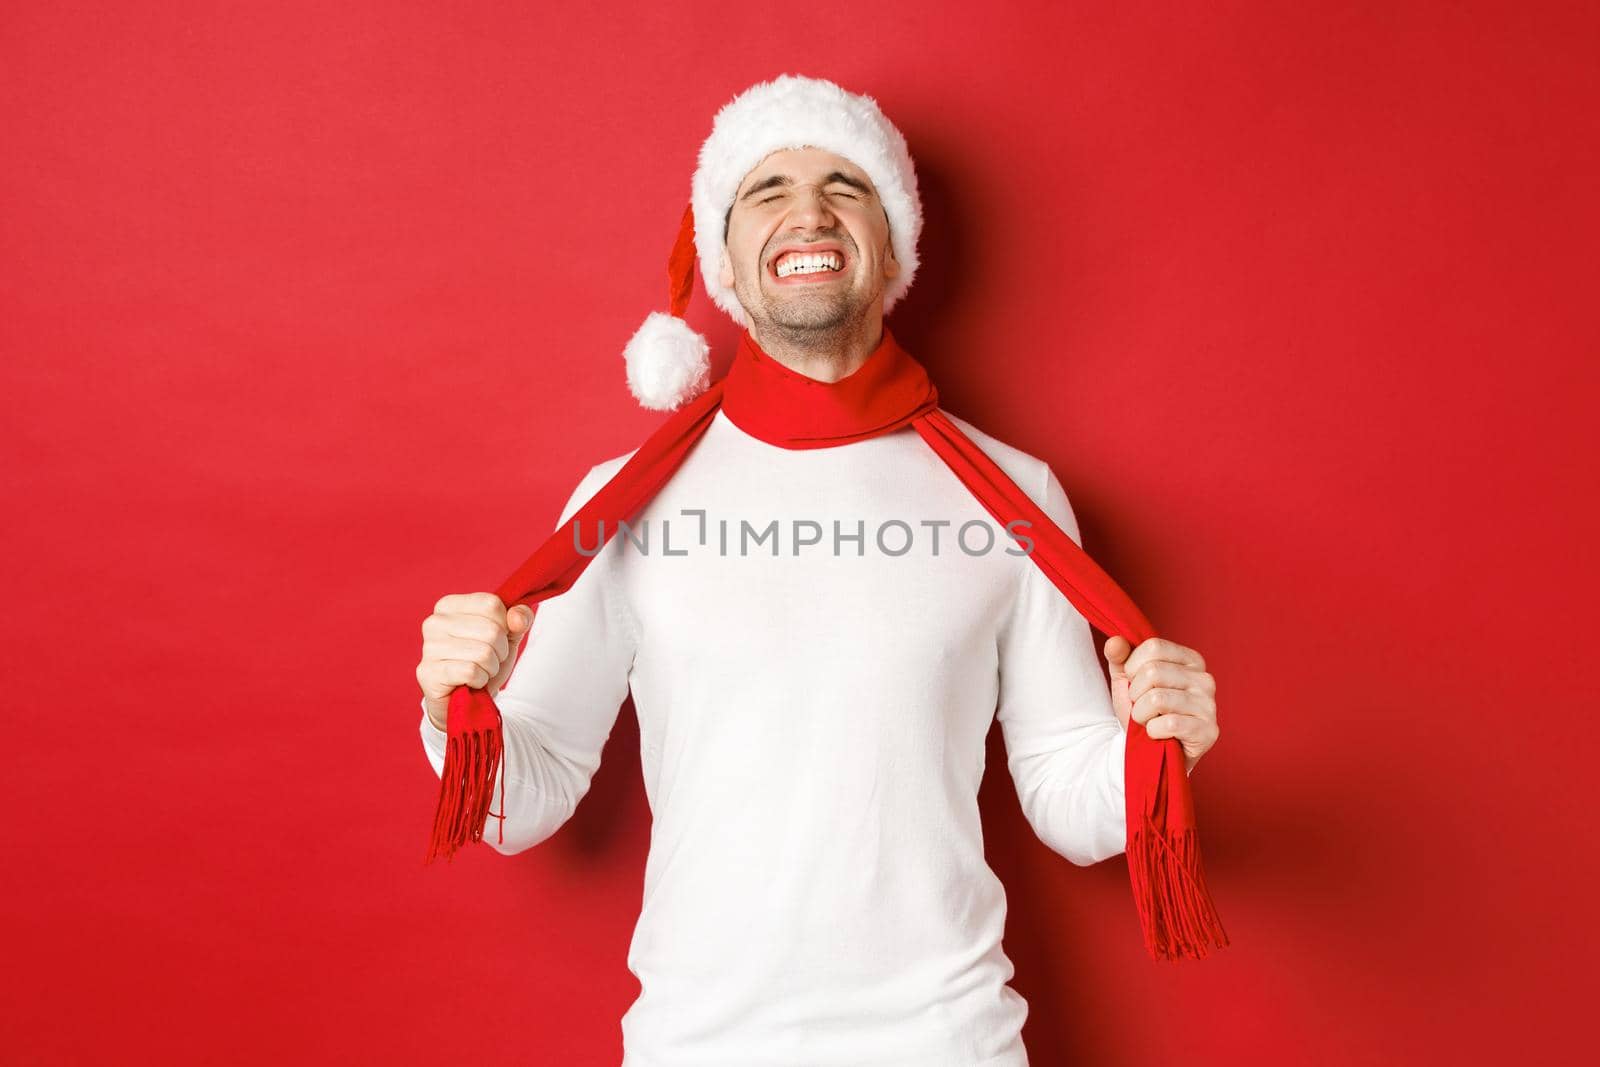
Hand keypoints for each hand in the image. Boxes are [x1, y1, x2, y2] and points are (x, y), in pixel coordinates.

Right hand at [417, 593, 535, 729]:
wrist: (466, 701)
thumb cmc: (484, 663)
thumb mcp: (508, 637)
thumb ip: (519, 619)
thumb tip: (517, 617)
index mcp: (450, 605)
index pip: (492, 604)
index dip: (506, 625)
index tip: (497, 638)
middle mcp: (435, 621)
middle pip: (491, 630)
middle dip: (500, 651)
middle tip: (488, 661)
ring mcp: (429, 647)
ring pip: (484, 653)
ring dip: (491, 668)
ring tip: (479, 672)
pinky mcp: (428, 672)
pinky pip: (471, 672)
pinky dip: (480, 681)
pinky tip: (469, 683)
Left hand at [1103, 636, 1218, 775]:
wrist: (1152, 751)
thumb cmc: (1143, 712)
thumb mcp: (1127, 682)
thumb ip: (1119, 658)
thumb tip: (1114, 642)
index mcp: (1190, 660)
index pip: (1153, 647)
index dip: (1132, 667)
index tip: (1134, 684)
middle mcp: (1204, 679)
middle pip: (1153, 672)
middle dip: (1135, 695)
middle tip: (1142, 708)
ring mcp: (1209, 705)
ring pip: (1157, 698)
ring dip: (1142, 715)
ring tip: (1150, 721)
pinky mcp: (1208, 730)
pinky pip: (1168, 723)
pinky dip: (1153, 731)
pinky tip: (1159, 734)